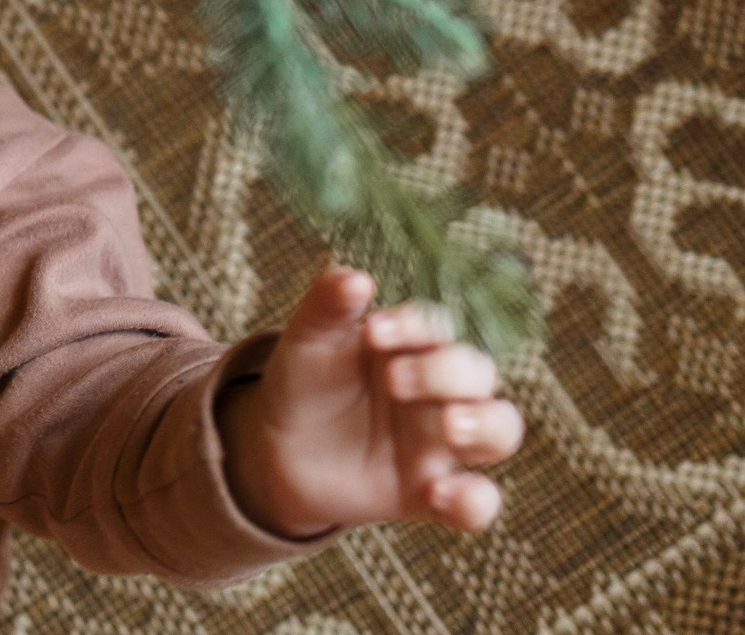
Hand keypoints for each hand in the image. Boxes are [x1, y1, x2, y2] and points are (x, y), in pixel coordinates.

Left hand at [215, 265, 525, 537]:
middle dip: (446, 373)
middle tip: (395, 380)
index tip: (372, 332)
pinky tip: (439, 493)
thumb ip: (327, 307)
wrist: (277, 449)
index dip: (414, 326)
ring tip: (448, 425)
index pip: (436, 327)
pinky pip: (479, 502)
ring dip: (485, 425)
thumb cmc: (304, 382)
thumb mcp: (308, 342)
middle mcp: (440, 390)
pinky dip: (473, 500)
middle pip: (478, 374)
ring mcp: (442, 442)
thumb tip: (355, 277)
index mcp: (412, 345)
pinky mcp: (434, 493)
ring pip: (501, 429)